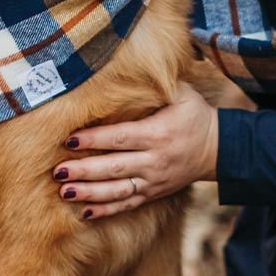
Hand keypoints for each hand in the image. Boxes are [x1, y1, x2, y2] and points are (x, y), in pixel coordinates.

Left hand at [53, 83, 218, 219]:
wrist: (217, 149)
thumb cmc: (194, 115)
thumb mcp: (183, 93)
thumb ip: (158, 82)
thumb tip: (131, 63)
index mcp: (157, 134)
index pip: (120, 137)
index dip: (94, 139)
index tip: (69, 139)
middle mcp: (154, 160)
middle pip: (114, 167)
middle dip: (84, 170)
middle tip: (58, 171)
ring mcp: (153, 181)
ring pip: (117, 191)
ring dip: (90, 193)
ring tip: (64, 192)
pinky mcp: (153, 194)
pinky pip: (127, 205)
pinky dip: (105, 211)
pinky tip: (83, 212)